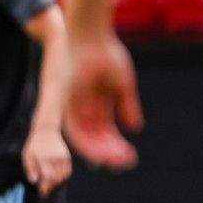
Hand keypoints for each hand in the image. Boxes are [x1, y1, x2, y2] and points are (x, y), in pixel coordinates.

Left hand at [21, 125, 72, 195]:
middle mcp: (54, 158)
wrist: (46, 130)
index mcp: (44, 158)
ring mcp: (62, 158)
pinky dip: (62, 177)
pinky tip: (55, 177)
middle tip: (44, 190)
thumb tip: (33, 181)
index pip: (47, 176)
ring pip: (62, 177)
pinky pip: (67, 172)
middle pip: (55, 178)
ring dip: (56, 182)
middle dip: (49, 186)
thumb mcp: (27, 154)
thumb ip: (29, 168)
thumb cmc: (34, 144)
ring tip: (48, 183)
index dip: (44, 186)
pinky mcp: (67, 157)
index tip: (41, 192)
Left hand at [64, 32, 140, 169]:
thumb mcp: (122, 84)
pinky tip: (103, 153)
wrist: (90, 39)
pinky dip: (89, 145)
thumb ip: (127, 106)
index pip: (106, 131)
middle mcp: (86, 109)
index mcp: (98, 104)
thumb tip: (134, 127)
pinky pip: (76, 133)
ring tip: (116, 162)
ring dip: (101, 153)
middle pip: (96, 138)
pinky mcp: (68, 107)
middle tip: (125, 163)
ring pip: (87, 140)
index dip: (116, 145)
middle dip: (110, 152)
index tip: (129, 155)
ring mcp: (76, 109)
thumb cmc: (107, 55)